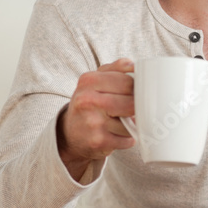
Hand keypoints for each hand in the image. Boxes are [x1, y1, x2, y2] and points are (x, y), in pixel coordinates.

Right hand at [56, 58, 135, 180]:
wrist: (70, 133)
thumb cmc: (89, 103)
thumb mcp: (95, 81)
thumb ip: (115, 68)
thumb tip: (134, 65)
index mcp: (88, 81)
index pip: (127, 82)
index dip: (138, 89)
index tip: (137, 93)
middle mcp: (88, 100)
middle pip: (131, 103)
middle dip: (137, 107)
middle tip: (134, 109)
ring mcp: (93, 122)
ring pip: (131, 123)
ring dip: (133, 124)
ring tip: (123, 122)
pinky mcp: (98, 141)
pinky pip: (128, 139)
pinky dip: (129, 139)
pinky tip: (119, 134)